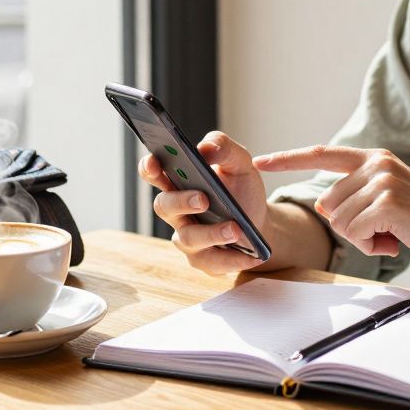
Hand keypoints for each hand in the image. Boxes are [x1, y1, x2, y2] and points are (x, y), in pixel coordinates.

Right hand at [139, 131, 268, 275]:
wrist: (260, 220)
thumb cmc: (241, 190)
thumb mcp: (240, 163)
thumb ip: (224, 148)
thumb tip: (206, 147)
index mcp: (179, 182)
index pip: (154, 173)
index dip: (149, 168)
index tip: (154, 162)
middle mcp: (177, 211)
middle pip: (164, 206)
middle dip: (181, 202)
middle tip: (203, 199)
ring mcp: (188, 237)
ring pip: (187, 238)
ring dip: (212, 234)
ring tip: (236, 229)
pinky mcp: (204, 260)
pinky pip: (212, 262)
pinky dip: (233, 259)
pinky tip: (251, 254)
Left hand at [252, 146, 409, 269]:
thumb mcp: (387, 202)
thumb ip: (354, 196)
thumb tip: (320, 206)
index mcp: (375, 158)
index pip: (322, 154)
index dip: (288, 158)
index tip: (260, 161)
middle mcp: (376, 163)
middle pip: (327, 204)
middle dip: (349, 229)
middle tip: (385, 232)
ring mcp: (382, 181)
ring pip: (338, 221)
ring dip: (361, 239)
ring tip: (394, 235)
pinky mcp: (387, 202)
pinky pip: (353, 233)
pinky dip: (370, 246)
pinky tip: (396, 242)